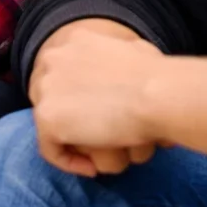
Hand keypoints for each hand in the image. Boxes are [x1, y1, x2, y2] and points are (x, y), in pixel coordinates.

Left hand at [29, 19, 166, 175]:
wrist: (156, 93)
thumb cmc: (160, 76)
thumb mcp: (138, 51)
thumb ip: (120, 61)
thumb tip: (125, 79)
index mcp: (75, 39)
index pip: (64, 73)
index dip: (79, 98)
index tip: (103, 116)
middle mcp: (53, 57)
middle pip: (52, 96)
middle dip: (74, 118)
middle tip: (99, 138)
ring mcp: (47, 87)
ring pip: (53, 122)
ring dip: (76, 140)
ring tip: (101, 155)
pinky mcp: (47, 117)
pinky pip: (50, 148)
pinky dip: (70, 162)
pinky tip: (92, 168)